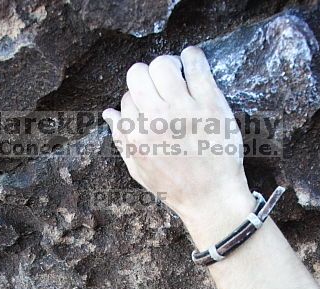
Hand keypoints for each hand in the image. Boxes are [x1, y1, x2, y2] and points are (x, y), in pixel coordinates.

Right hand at [102, 47, 254, 244]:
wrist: (210, 198)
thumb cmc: (175, 188)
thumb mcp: (140, 170)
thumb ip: (122, 141)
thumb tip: (109, 113)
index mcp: (137, 136)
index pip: (127, 98)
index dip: (139, 101)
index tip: (151, 106)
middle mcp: (156, 120)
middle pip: (139, 74)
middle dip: (148, 78)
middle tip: (163, 87)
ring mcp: (183, 109)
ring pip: (163, 64)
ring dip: (169, 66)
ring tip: (179, 78)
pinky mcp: (209, 102)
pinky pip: (195, 63)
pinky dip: (192, 58)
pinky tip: (194, 67)